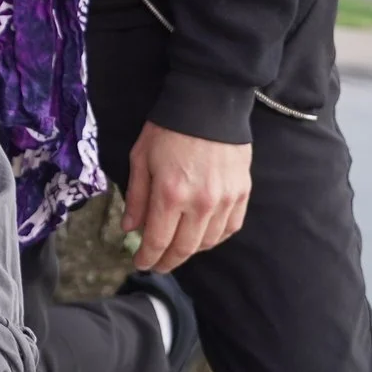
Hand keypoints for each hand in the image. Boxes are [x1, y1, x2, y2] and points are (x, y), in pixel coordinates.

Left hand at [122, 121, 250, 271]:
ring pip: (208, 242)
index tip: (140, 264)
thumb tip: (129, 228)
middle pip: (184, 248)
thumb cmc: (167, 130)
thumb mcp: (140, 159)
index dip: (148, 257)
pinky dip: (215, 238)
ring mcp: (224, 200)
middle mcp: (200, 203)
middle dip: (168, 261)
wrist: (208, 106)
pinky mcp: (242, 194)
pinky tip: (203, 236)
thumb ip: (136, 197)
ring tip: (177, 250)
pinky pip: (230, 228)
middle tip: (157, 265)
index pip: (158, 239)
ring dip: (191, 251)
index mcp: (170, 193)